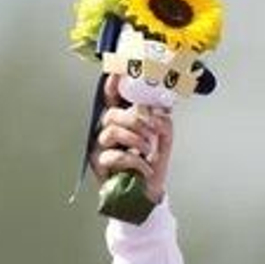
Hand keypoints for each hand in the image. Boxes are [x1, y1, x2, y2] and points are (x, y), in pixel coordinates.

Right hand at [92, 76, 171, 202]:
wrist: (150, 191)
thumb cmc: (153, 162)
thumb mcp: (164, 138)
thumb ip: (163, 121)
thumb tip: (159, 111)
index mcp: (124, 120)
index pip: (113, 98)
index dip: (113, 85)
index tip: (117, 72)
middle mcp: (109, 129)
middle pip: (112, 113)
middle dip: (135, 120)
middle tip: (152, 132)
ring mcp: (102, 146)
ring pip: (111, 131)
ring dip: (136, 140)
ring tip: (149, 151)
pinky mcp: (100, 164)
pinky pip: (114, 155)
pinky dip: (135, 162)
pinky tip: (145, 167)